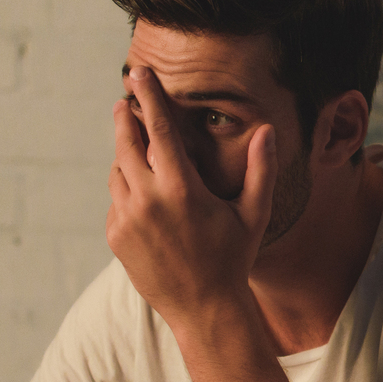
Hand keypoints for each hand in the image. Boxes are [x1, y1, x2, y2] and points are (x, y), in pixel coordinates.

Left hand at [107, 66, 273, 324]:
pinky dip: (128, 190)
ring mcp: (126, 218)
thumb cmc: (234, 258)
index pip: (157, 129)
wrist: (203, 309)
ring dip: (127, 157)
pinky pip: (117, 199)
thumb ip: (261, 169)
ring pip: (118, 170)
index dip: (148, 96)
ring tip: (143, 156)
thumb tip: (267, 130)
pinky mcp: (115, 235)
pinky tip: (148, 200)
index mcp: (181, 189)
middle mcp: (147, 200)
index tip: (137, 72)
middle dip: (125, 118)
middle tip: (126, 102)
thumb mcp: (254, 214)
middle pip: (125, 142)